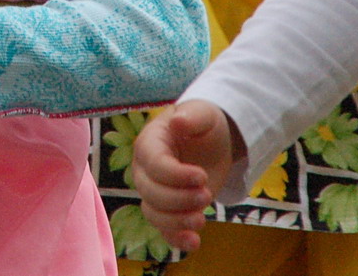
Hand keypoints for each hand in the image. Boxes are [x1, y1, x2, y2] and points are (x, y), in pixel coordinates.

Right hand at [129, 100, 241, 253]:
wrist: (212, 142)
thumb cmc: (203, 123)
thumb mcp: (203, 113)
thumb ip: (191, 116)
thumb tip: (176, 121)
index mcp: (149, 144)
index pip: (154, 165)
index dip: (176, 176)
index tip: (202, 177)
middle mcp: (145, 170)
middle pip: (151, 193)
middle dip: (179, 199)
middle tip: (206, 194)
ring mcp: (154, 192)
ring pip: (154, 214)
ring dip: (177, 222)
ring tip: (201, 219)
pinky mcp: (168, 210)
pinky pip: (163, 229)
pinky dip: (176, 239)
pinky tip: (194, 243)